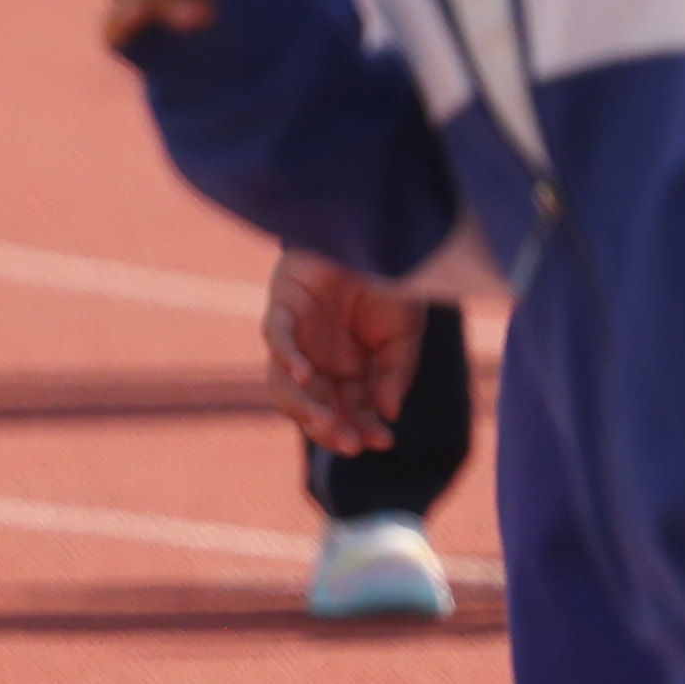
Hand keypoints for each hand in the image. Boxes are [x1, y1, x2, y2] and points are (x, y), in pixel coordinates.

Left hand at [264, 248, 429, 457]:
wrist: (378, 239)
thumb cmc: (392, 286)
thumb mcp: (406, 336)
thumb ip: (396, 374)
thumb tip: (388, 413)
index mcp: (348, 371)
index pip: (350, 411)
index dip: (363, 427)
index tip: (382, 441)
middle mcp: (317, 362)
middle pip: (314, 407)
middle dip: (332, 428)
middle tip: (351, 443)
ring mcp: (297, 339)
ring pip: (287, 386)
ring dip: (305, 407)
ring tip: (327, 422)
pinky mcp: (283, 310)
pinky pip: (278, 340)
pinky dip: (289, 359)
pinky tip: (308, 376)